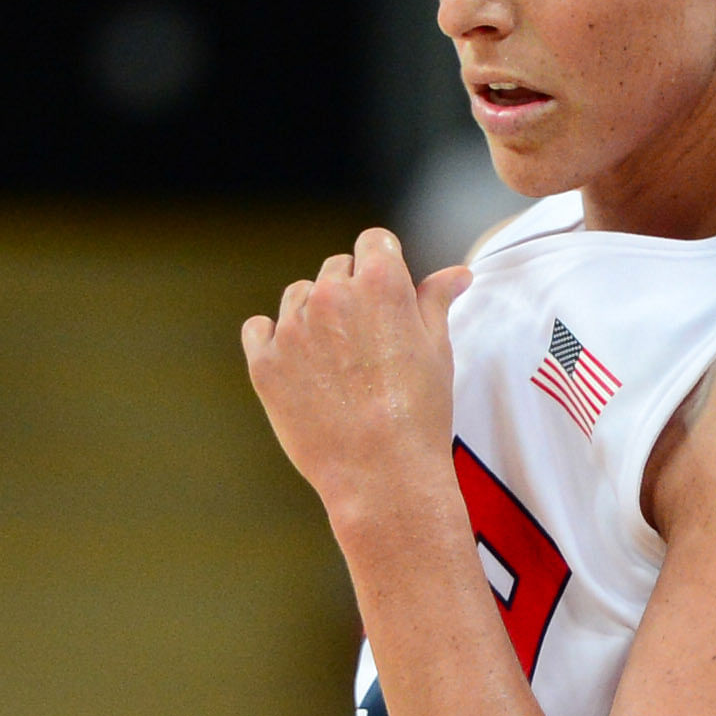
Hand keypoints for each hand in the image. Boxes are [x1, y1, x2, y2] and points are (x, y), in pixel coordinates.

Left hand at [242, 229, 469, 533]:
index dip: (383, 264)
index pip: (374, 241)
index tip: (386, 295)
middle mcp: (331, 295)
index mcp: (380, 283)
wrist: (382, 474)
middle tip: (366, 341)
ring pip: (298, 295)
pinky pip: (259, 328)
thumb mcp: (438, 349)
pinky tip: (298, 366)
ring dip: (313, 315)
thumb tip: (456, 272)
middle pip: (336, 268)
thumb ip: (437, 299)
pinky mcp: (264, 361)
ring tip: (336, 361)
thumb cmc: (419, 413)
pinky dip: (274, 339)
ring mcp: (293, 328)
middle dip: (350, 293)